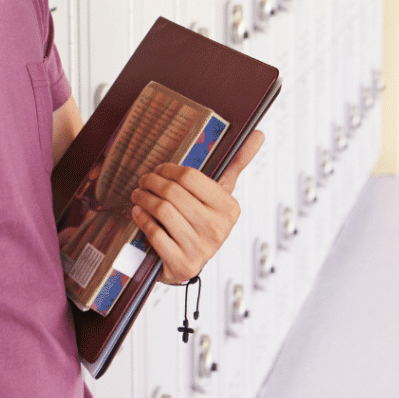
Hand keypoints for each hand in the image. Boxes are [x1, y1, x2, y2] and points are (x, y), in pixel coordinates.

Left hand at [131, 130, 264, 284]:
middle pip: (174, 193)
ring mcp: (199, 248)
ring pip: (162, 211)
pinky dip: (142, 220)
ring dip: (144, 199)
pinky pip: (154, 233)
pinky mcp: (181, 264)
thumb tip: (259, 133)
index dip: (169, 169)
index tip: (159, 168)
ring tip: (139, 194)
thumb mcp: (221, 194)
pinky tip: (138, 213)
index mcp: (229, 208)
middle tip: (144, 179)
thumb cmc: (204, 221)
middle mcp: (217, 229)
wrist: (191, 262)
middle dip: (152, 182)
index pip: (191, 177)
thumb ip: (237, 163)